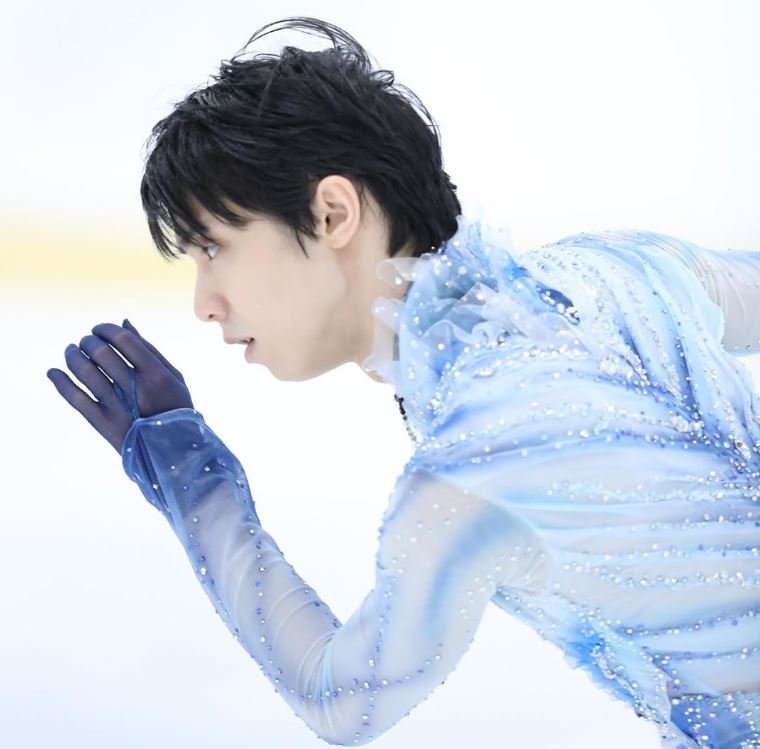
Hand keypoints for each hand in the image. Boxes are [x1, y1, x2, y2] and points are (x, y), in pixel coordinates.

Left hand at [47, 319, 194, 454]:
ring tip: (71, 351)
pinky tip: (53, 372)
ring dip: (72, 356)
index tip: (99, 329)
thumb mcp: (174, 378)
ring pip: (85, 372)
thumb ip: (151, 350)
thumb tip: (124, 323)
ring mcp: (118, 407)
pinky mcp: (103, 423)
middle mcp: (136, 389)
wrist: (174, 451)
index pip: (124, 339)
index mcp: (156, 374)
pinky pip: (76, 399)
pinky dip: (60, 382)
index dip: (106, 329)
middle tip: (86, 341)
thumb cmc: (175, 408)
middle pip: (101, 352)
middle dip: (88, 341)